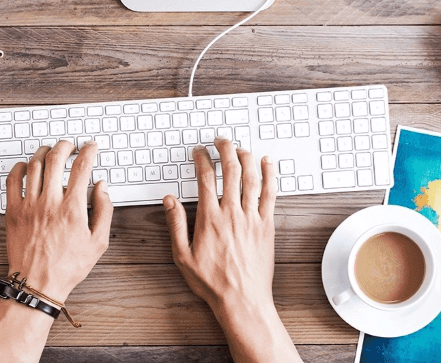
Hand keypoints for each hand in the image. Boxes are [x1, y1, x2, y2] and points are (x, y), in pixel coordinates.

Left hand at [4, 140, 112, 301]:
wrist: (37, 283)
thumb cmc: (68, 266)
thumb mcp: (98, 242)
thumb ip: (104, 211)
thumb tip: (102, 187)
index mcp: (72, 208)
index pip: (82, 167)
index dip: (89, 151)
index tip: (91, 147)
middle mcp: (50, 202)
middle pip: (56, 158)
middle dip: (65, 146)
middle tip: (70, 145)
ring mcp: (29, 205)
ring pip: (35, 165)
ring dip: (44, 152)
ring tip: (51, 151)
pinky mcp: (13, 212)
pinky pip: (13, 180)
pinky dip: (20, 168)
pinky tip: (27, 166)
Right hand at [163, 138, 276, 310]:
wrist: (242, 299)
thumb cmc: (213, 282)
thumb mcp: (182, 256)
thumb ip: (176, 225)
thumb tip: (169, 201)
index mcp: (210, 219)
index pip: (205, 178)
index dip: (201, 159)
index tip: (199, 153)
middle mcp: (232, 213)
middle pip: (231, 170)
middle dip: (225, 150)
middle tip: (220, 141)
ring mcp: (252, 218)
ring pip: (252, 177)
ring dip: (246, 157)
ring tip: (240, 147)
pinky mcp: (267, 225)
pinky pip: (271, 193)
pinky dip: (270, 175)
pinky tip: (268, 163)